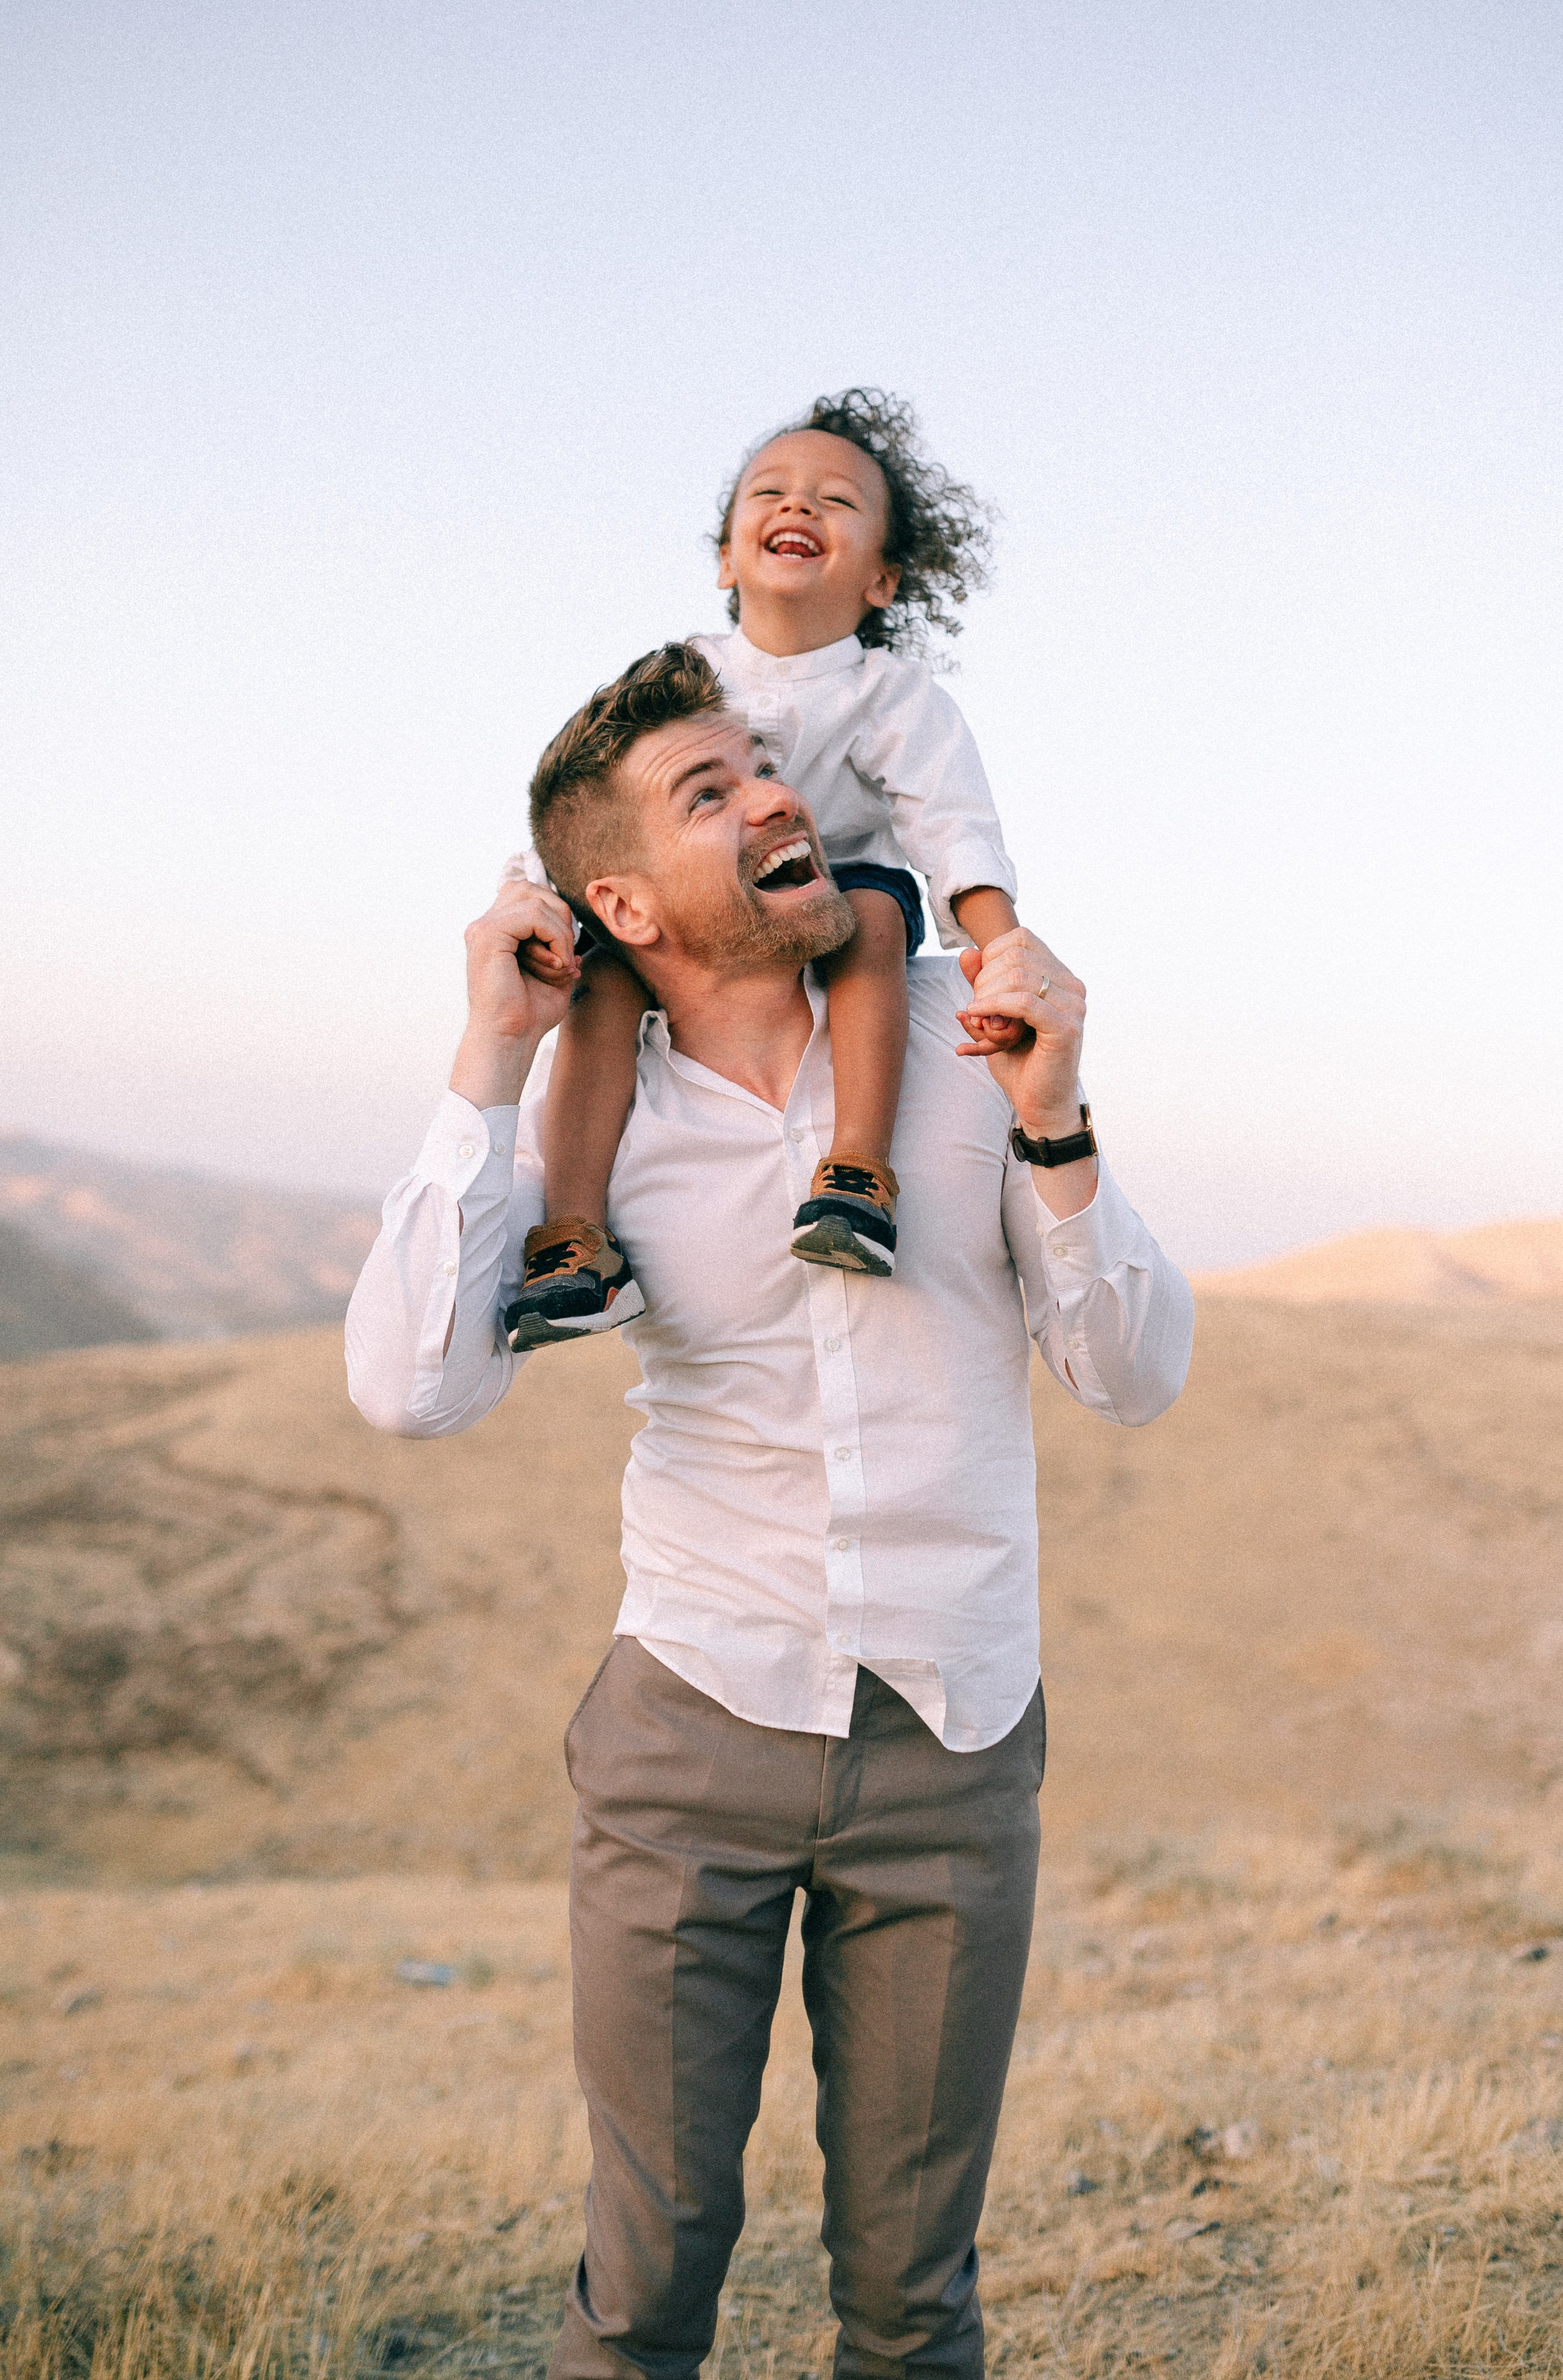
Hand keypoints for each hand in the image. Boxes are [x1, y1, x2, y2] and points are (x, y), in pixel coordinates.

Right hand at [450, 882, 578, 1107]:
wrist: (510, 1039)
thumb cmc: (530, 1013)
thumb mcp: (553, 969)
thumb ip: (558, 941)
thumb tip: (573, 922)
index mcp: (496, 931)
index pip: (529, 895)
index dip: (556, 916)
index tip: (564, 955)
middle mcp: (485, 925)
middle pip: (533, 889)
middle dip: (560, 918)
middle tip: (565, 957)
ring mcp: (483, 927)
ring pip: (537, 901)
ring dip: (561, 935)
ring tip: (560, 967)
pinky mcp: (487, 934)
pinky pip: (535, 915)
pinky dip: (556, 939)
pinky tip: (557, 965)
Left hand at [956, 929, 1086, 1133]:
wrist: (1039, 1106)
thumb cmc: (1018, 1061)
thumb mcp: (992, 1015)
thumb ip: (981, 983)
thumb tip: (966, 952)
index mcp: (1060, 976)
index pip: (1021, 938)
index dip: (990, 956)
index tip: (979, 988)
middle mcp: (1072, 985)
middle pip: (1016, 954)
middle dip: (984, 979)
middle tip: (975, 1010)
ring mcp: (1074, 1005)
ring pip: (1017, 975)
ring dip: (986, 995)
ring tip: (977, 1019)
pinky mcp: (1066, 1028)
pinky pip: (1024, 1002)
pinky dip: (993, 1006)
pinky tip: (977, 1016)